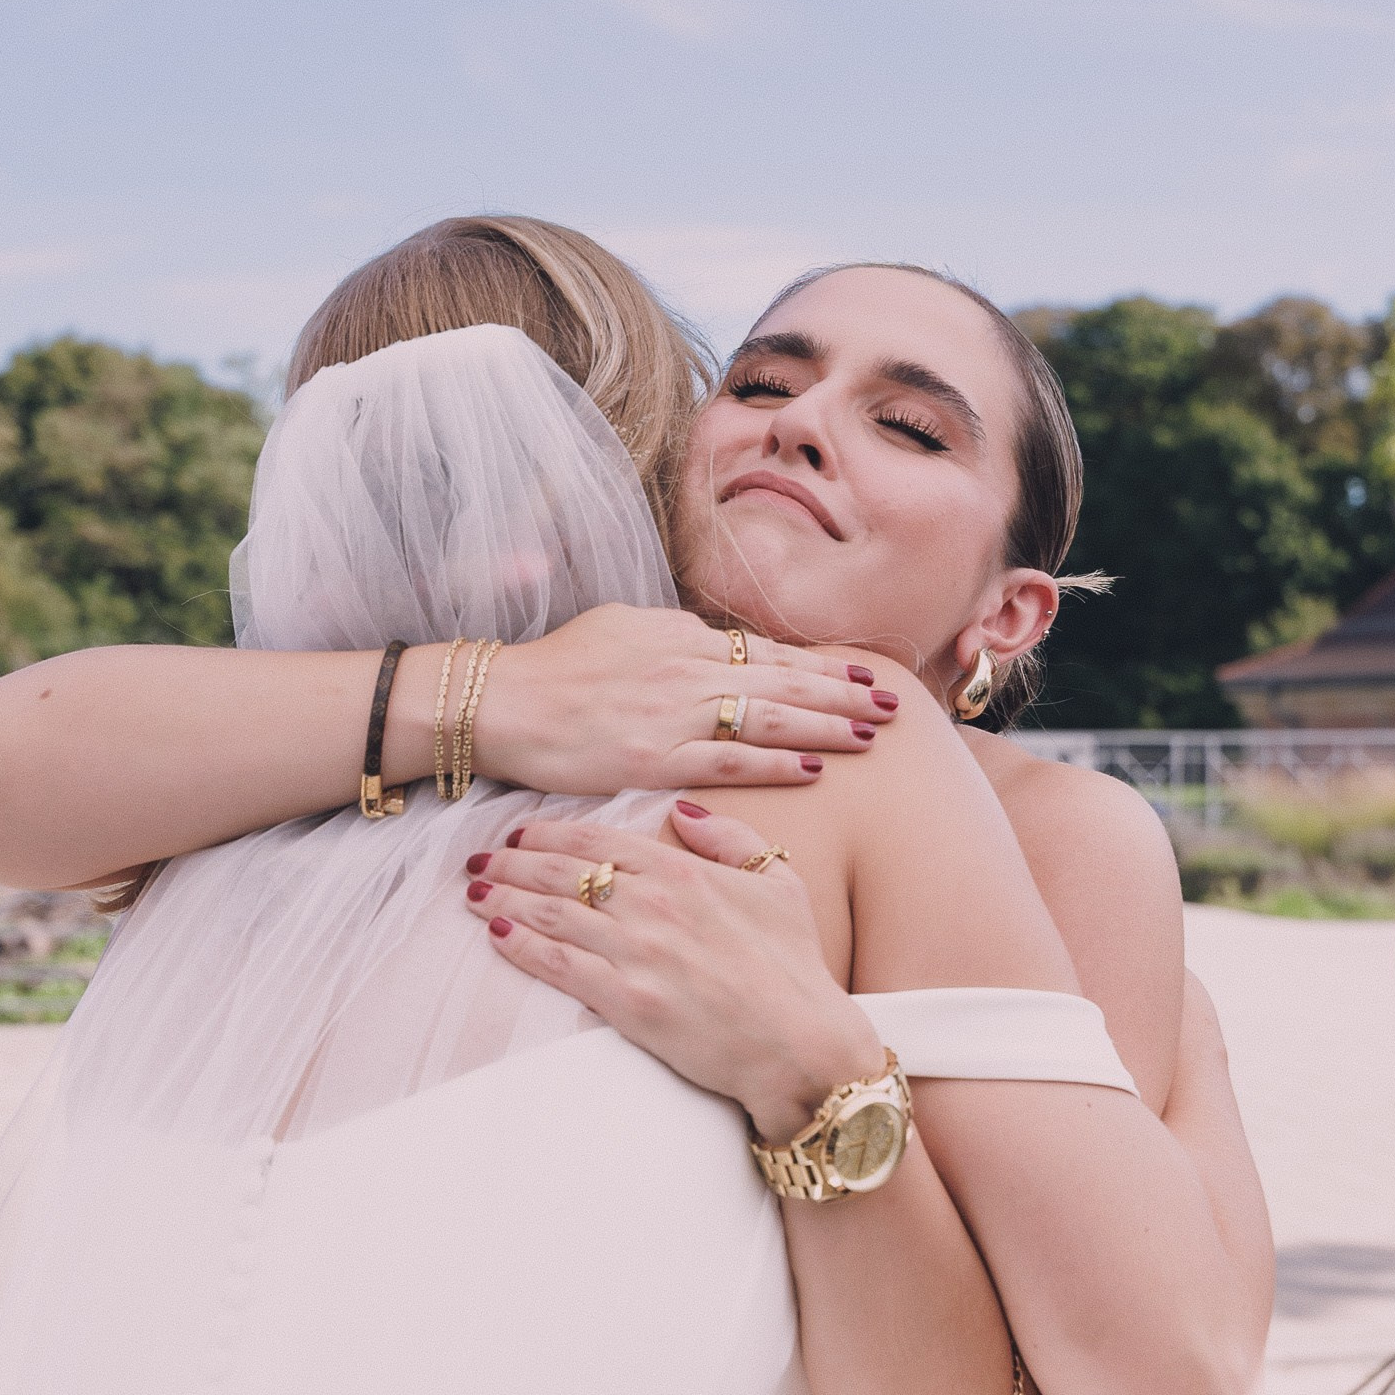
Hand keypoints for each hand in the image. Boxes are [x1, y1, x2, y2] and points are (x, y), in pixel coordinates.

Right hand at [447, 607, 901, 796]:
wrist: (500, 701)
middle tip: (894, 701)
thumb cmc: (553, 669)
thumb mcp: (619, 629)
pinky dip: (778, 760)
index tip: (859, 672)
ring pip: (771, 715)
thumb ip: (670, 639)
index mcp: (679, 636)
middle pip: (785, 679)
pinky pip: (732, 758)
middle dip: (844, 690)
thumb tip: (708, 644)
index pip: (766, 651)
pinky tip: (817, 765)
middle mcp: (687, 668)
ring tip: (874, 733)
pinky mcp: (656, 757)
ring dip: (829, 723)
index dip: (818, 664)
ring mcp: (675, 712)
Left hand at [463, 805, 879, 1140]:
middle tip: (480, 859)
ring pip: (550, 914)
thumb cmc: (795, 968)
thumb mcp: (780, 884)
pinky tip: (495, 936)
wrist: (801, 1046)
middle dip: (511, 862)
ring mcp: (637, 953)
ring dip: (503, 899)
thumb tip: (683, 810)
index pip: (598, 840)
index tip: (520, 833)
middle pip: (561, 872)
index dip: (550, 835)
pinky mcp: (626, 1002)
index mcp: (685, 871)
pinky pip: (558, 966)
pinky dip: (521, 946)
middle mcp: (653, 905)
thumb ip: (731, 838)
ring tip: (473, 893)